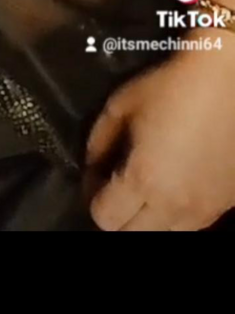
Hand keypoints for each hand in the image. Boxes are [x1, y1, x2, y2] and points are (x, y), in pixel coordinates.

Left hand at [84, 38, 234, 229]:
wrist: (229, 79)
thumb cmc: (173, 85)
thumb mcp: (121, 104)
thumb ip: (99, 141)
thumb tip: (92, 165)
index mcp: (144, 180)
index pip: (104, 218)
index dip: (92, 197)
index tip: (96, 175)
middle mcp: (175, 204)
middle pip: (132, 235)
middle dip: (118, 213)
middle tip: (118, 184)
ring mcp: (205, 209)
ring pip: (166, 234)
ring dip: (150, 217)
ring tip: (151, 185)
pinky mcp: (226, 204)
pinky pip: (194, 224)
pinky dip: (179, 212)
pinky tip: (179, 182)